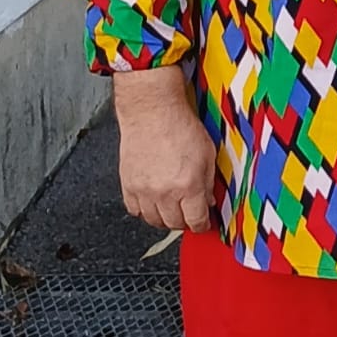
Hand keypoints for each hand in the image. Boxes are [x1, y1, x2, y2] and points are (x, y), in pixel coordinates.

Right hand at [114, 70, 215, 231]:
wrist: (152, 111)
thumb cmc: (179, 126)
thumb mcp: (207, 154)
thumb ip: (209, 182)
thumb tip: (208, 201)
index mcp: (188, 185)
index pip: (196, 221)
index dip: (202, 224)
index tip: (202, 223)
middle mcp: (165, 192)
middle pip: (174, 224)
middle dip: (184, 222)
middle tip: (188, 214)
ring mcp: (144, 190)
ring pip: (153, 221)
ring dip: (164, 218)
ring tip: (171, 209)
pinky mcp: (128, 184)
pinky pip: (134, 210)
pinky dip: (144, 210)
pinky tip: (152, 201)